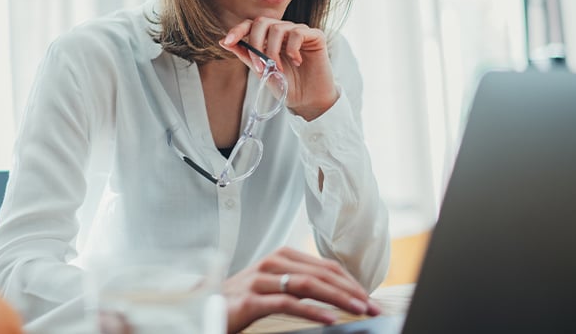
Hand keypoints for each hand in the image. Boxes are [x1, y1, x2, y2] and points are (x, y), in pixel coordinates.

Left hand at [220, 17, 338, 120]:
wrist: (307, 100)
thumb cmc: (286, 85)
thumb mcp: (261, 70)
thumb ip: (245, 54)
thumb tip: (223, 41)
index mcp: (269, 37)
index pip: (251, 25)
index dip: (238, 30)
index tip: (228, 41)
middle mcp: (284, 31)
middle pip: (262, 21)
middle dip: (255, 43)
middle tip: (260, 65)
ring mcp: (299, 31)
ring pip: (278, 28)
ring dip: (273, 51)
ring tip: (279, 69)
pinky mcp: (315, 35)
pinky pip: (298, 32)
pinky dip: (293, 49)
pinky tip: (297, 62)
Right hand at [222, 247, 381, 332]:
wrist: (203, 308)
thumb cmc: (241, 299)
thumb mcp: (274, 286)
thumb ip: (299, 284)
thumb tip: (335, 294)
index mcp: (282, 256)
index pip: (326, 266)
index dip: (351, 282)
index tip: (369, 298)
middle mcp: (272, 263)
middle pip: (322, 273)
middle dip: (352, 290)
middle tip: (373, 307)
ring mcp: (261, 279)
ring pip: (308, 284)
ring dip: (338, 298)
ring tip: (358, 310)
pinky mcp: (251, 299)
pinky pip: (287, 303)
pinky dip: (312, 310)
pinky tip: (329, 318)